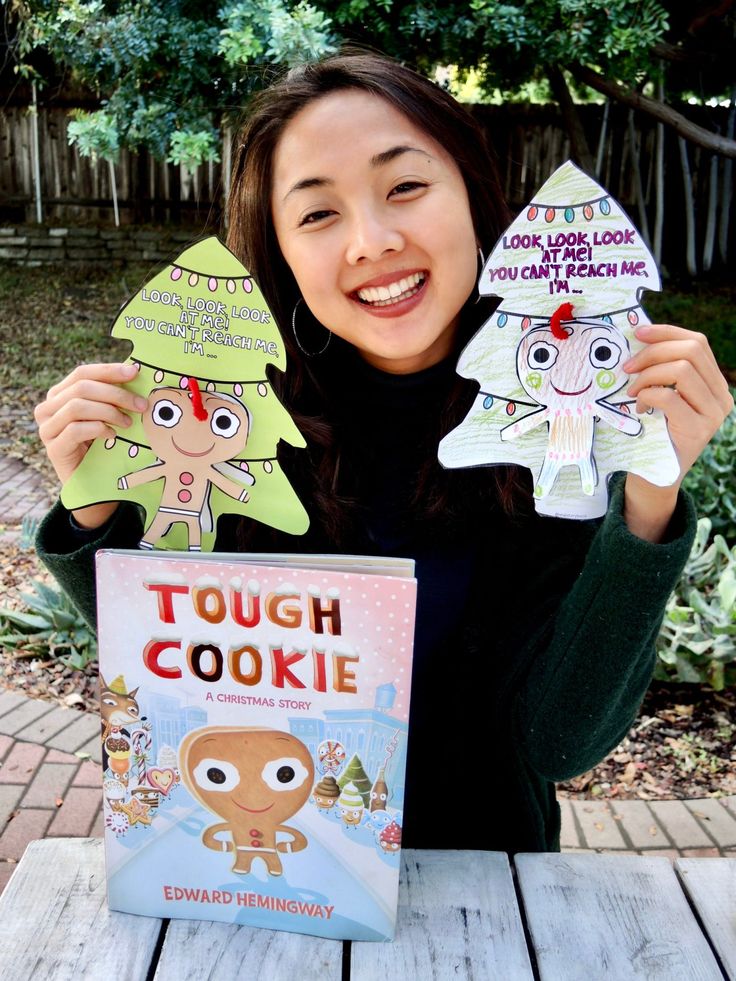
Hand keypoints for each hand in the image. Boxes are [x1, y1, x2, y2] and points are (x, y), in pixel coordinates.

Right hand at [34, 362, 146, 528]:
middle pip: (82, 388)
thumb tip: (135, 372)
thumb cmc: (102, 444)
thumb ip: (112, 396)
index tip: (134, 372)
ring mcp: (47, 429)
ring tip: (128, 423)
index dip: (108, 370)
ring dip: (109, 412)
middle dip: (116, 394)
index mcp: (60, 394)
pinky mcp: (53, 448)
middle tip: (141, 405)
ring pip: (77, 407)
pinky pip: (75, 430)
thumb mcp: (107, 415)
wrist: (92, 482)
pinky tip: (112, 436)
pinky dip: (98, 429)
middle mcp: (48, 408)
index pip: (82, 373)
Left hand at [621, 324, 732, 540]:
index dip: (666, 332)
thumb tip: (640, 337)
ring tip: (633, 391)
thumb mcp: (663, 396)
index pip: (698, 342)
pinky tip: (638, 409)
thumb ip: (663, 371)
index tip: (638, 333)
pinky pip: (669, 397)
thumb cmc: (654, 431)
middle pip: (691, 351)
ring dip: (648, 376)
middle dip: (653, 353)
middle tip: (628, 368)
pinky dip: (647, 396)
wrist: (656, 475)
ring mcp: (712, 414)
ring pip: (681, 371)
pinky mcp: (697, 430)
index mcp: (714, 383)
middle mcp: (721, 396)